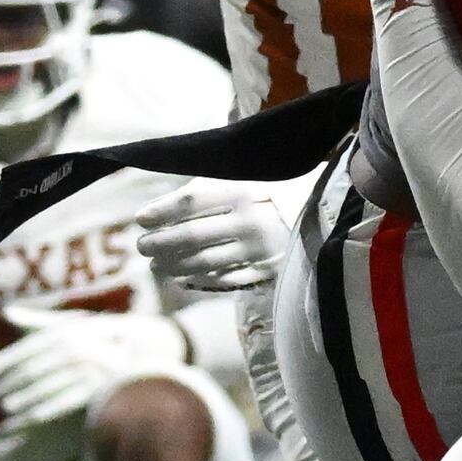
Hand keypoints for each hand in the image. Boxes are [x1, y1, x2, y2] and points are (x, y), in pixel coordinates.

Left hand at [0, 309, 185, 427]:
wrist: (151, 347)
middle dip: (14, 382)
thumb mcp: (74, 322)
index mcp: (69, 330)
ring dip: (25, 399)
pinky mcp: (100, 387)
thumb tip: (6, 312)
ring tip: (8, 408)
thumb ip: (39, 321)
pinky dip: (46, 411)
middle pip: (36, 369)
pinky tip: (30, 418)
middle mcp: (77, 348)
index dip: (7, 360)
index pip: (30, 347)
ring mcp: (89, 369)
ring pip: (49, 387)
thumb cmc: (103, 334)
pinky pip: (67, 402)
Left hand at [135, 184, 288, 295]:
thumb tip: (156, 210)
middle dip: (159, 242)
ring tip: (156, 264)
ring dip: (172, 264)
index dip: (160, 211)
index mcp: (242, 191)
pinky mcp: (267, 271)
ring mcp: (259, 249)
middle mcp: (250, 220)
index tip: (140, 219)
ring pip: (203, 261)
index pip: (190, 202)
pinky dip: (197, 279)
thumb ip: (204, 191)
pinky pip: (224, 279)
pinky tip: (181, 277)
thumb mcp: (241, 181)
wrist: (321, 213)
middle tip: (142, 246)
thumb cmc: (270, 193)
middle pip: (191, 234)